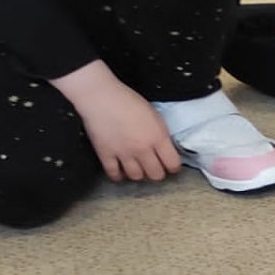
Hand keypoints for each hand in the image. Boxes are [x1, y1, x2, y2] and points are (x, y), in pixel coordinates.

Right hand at [54, 60, 181, 182]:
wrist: (100, 97)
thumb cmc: (128, 100)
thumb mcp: (154, 116)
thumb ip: (160, 134)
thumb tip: (164, 149)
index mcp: (158, 137)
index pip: (172, 163)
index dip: (173, 167)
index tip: (171, 166)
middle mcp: (142, 149)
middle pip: (156, 174)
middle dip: (157, 172)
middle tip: (154, 167)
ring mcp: (123, 153)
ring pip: (137, 177)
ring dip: (139, 174)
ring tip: (138, 168)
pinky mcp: (105, 155)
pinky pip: (114, 174)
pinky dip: (118, 175)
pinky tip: (120, 171)